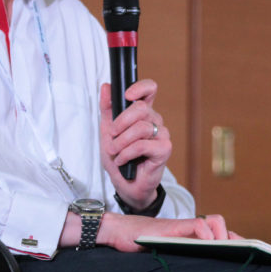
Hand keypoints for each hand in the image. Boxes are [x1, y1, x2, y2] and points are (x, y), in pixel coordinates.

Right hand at [96, 211, 237, 252]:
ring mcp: (181, 226)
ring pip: (213, 222)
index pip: (218, 232)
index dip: (233, 242)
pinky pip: (196, 225)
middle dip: (233, 239)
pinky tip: (207, 244)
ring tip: (225, 251)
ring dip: (222, 235)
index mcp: (189, 235)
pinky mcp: (172, 227)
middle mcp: (189, 228)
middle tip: (242, 253)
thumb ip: (184, 255)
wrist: (119, 232)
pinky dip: (205, 234)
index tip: (247, 254)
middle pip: (220, 224)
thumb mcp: (166, 252)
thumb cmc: (141, 245)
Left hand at [99, 80, 170, 208]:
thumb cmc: (119, 158)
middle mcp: (155, 121)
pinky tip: (123, 160)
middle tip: (112, 136)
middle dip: (120, 123)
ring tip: (115, 152)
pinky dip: (127, 153)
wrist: (125, 184)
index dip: (140, 87)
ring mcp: (162, 135)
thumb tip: (106, 87)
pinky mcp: (164, 150)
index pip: (150, 90)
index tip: (127, 95)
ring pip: (140, 128)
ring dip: (121, 142)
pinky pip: (142, 145)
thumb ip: (107, 109)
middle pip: (141, 108)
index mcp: (143, 114)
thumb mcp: (107, 131)